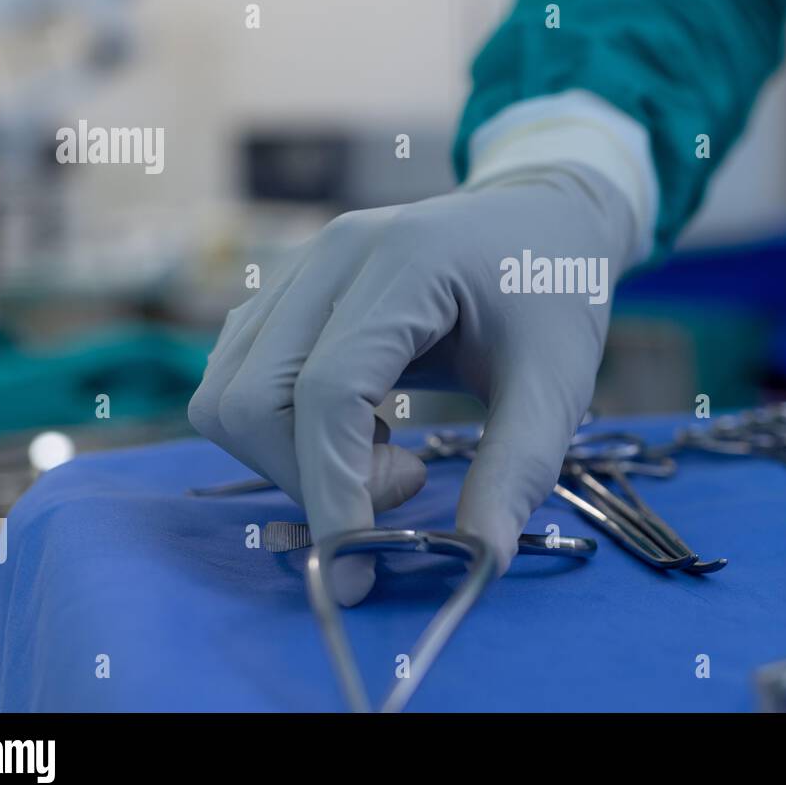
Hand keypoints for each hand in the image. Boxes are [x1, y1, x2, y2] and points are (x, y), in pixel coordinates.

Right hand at [188, 164, 635, 603]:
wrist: (539, 217)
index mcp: (406, 261)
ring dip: (292, 458)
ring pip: (227, 396)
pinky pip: (238, 379)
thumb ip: (520, 467)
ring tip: (385, 449)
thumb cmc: (552, 294)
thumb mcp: (558, 381)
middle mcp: (332, 254)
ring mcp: (298, 268)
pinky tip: (361, 423)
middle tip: (404, 480)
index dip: (336, 490)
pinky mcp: (283, 293)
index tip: (362, 567)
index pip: (328, 393)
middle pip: (253, 400)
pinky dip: (283, 431)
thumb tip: (481, 557)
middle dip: (311, 478)